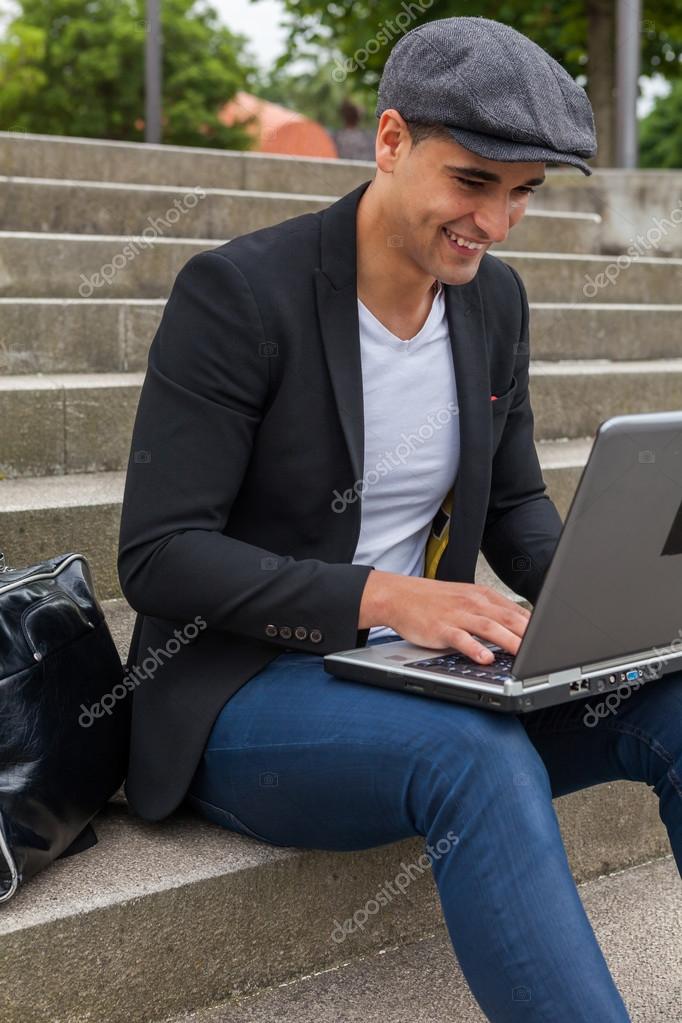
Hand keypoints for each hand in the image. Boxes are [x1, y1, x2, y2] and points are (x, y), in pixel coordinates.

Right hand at [361, 572, 530, 663]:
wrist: (399, 596)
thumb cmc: (435, 601)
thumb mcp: (467, 600)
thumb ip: (493, 613)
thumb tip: (521, 628)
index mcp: (483, 596)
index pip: (517, 612)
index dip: (537, 628)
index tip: (553, 642)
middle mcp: (473, 604)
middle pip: (508, 619)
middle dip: (529, 635)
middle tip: (546, 650)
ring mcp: (457, 615)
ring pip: (489, 628)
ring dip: (508, 641)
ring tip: (523, 655)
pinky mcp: (440, 628)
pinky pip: (460, 639)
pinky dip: (473, 648)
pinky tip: (485, 658)